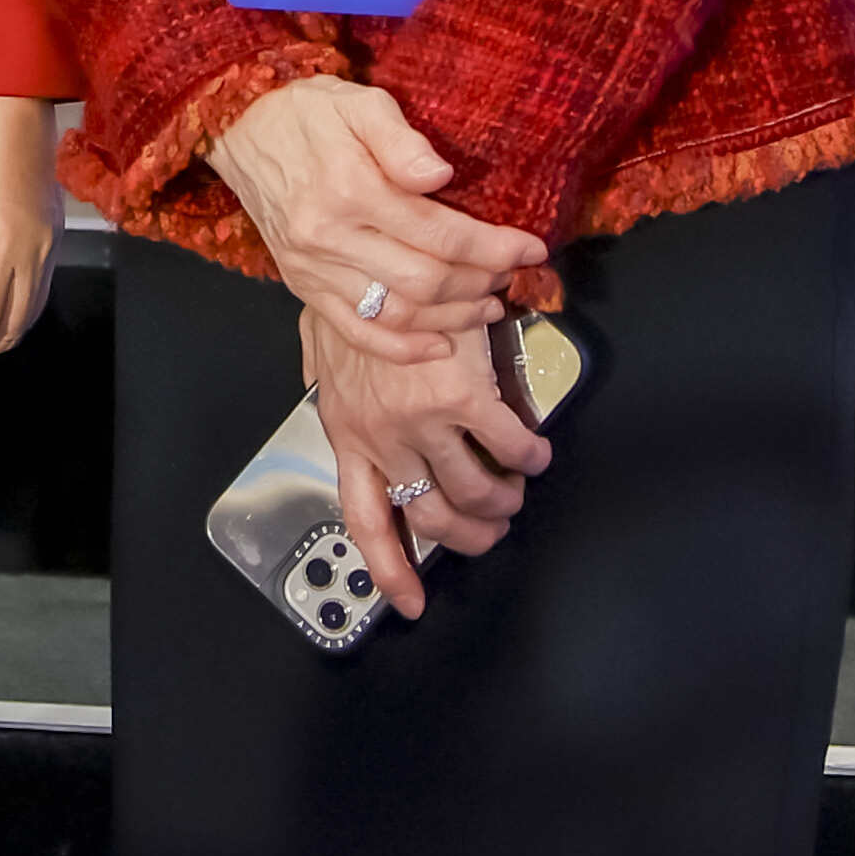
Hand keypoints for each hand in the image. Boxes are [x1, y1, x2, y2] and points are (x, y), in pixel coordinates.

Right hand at [209, 77, 539, 348]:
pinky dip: (402, 349)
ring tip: (489, 306)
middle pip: (425, 281)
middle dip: (481, 283)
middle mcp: (330, 237)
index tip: (531, 248)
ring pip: (397, 313)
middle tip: (512, 274)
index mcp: (350, 188)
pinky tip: (439, 347)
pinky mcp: (303, 286)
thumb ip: (401, 139)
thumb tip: (441, 176)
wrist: (239, 128)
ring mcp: (313, 268)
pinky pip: (357, 332)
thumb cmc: (308, 111)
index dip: (493, 247)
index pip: (440, 234)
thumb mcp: (358, 101)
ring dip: (453, 318)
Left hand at [298, 302, 552, 626]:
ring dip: (502, 500)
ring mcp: (419, 421)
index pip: (366, 518)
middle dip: (471, 534)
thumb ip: (324, 373)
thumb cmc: (348, 290)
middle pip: (433, 517)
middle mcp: (381, 437)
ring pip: (473, 491)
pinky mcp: (458, 395)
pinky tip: (535, 453)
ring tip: (516, 490)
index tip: (411, 603)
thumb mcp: (320, 338)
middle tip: (493, 527)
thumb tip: (318, 382)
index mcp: (347, 431)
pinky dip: (526, 458)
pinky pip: (505, 446)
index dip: (391, 568)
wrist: (372, 252)